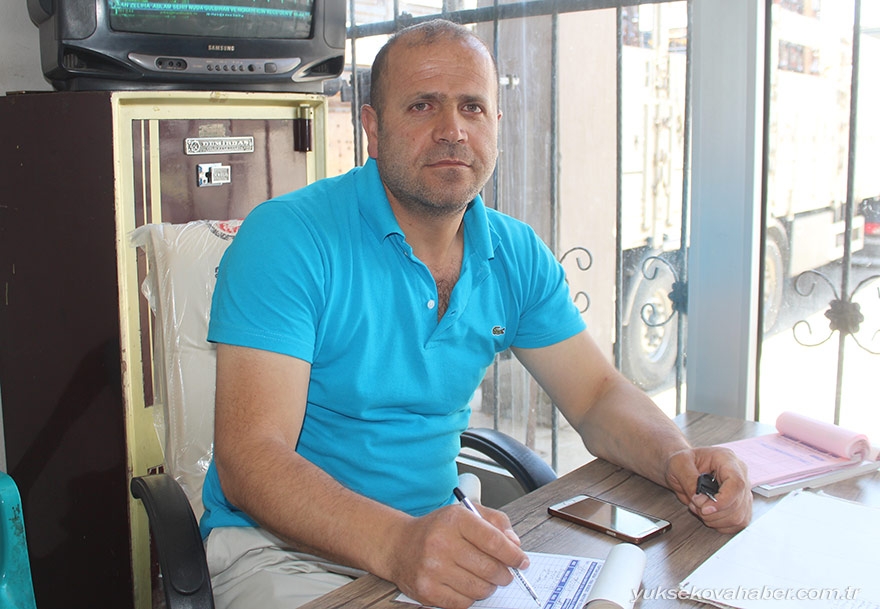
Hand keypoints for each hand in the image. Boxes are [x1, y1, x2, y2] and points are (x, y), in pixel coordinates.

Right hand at [385, 503, 529, 608]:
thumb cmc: (437, 530)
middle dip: (504, 574)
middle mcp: (442, 543)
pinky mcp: (427, 590)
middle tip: (504, 573)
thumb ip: (495, 522)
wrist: (398, 545)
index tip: (521, 561)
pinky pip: (463, 603)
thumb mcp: (465, 514)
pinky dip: (470, 597)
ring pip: (479, 588)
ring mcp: (433, 569)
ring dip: (488, 586)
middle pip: (489, 568)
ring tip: (481, 577)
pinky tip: (464, 584)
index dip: (513, 555)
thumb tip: (515, 544)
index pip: (494, 541)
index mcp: (455, 520)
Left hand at [665, 447, 751, 533]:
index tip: (705, 509)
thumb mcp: (678, 464)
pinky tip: (708, 515)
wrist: (683, 468)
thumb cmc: (682, 462)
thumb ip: (689, 480)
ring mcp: (742, 491)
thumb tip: (700, 498)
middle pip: (738, 504)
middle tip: (695, 504)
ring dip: (714, 519)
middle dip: (713, 512)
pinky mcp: (741, 506)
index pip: (737, 483)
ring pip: (738, 517)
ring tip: (699, 508)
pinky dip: (720, 525)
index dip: (723, 500)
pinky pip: (737, 524)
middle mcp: (740, 474)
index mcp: (727, 459)